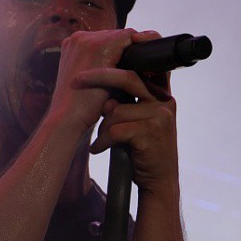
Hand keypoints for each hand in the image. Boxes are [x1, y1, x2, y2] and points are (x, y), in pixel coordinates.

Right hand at [48, 28, 155, 134]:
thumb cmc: (80, 109)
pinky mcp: (101, 46)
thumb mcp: (94, 85)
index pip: (104, 42)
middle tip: (147, 66)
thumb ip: (108, 73)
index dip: (121, 54)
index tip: (136, 66)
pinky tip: (148, 61)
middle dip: (129, 51)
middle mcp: (78, 39)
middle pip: (114, 38)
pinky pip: (129, 38)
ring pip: (123, 37)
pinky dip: (141, 47)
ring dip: (136, 50)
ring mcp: (88, 40)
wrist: (67, 120)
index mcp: (73, 47)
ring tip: (150, 65)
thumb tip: (133, 72)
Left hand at [74, 31, 180, 196]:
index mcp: (162, 94)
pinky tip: (98, 149)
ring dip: (102, 127)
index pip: (142, 67)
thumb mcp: (141, 120)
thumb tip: (103, 88)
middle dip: (98, 77)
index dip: (119, 61)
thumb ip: (130, 101)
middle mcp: (165, 101)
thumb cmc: (143, 149)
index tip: (96, 60)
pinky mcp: (150, 133)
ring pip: (116, 110)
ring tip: (100, 140)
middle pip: (127, 78)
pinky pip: (115, 129)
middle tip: (75, 81)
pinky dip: (102, 141)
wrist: (158, 181)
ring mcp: (160, 116)